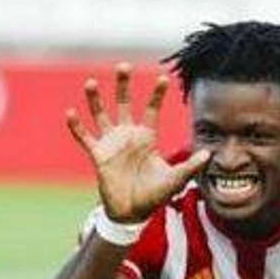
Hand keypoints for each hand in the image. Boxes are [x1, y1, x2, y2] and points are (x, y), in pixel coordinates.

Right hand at [65, 63, 209, 223]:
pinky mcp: (99, 155)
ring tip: (92, 82)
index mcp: (147, 137)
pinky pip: (85, 138)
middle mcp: (128, 135)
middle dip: (123, 85)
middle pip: (124, 103)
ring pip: (101, 115)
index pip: (151, 109)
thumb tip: (209, 154)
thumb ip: (190, 166)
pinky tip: (70, 113)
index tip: (163, 78)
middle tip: (124, 66)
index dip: (156, 94)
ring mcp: (112, 144)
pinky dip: (77, 127)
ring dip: (96, 99)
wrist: (133, 212)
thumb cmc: (154, 194)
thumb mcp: (175, 179)